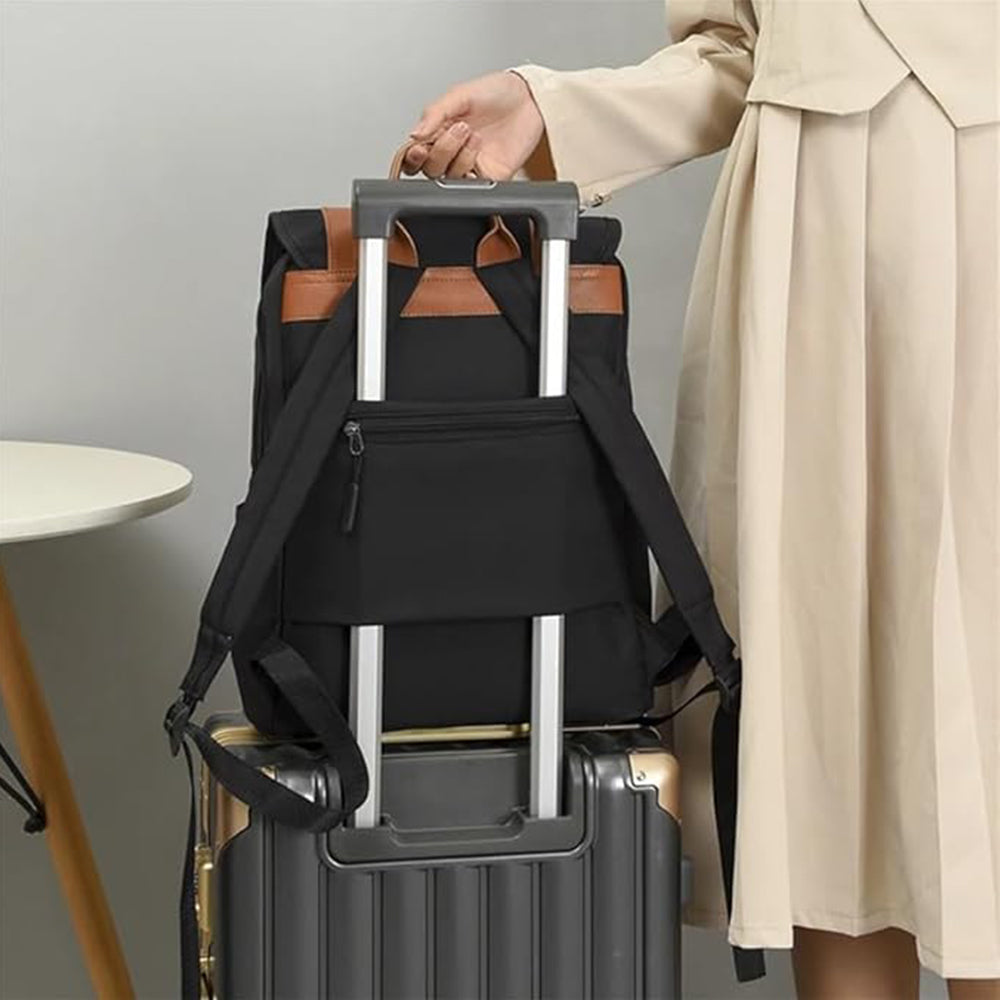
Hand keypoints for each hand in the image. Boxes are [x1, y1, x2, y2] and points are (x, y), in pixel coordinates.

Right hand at [404, 70, 545, 180]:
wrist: (531, 99)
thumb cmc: (499, 92)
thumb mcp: (461, 94)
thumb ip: (435, 113)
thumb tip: (414, 135)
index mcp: (439, 131)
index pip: (415, 154)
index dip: (412, 157)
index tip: (419, 148)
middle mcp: (452, 151)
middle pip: (431, 169)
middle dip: (442, 150)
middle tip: (460, 128)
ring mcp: (470, 166)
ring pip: (449, 178)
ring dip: (460, 156)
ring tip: (475, 134)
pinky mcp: (489, 177)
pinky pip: (472, 186)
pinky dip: (471, 171)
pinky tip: (479, 151)